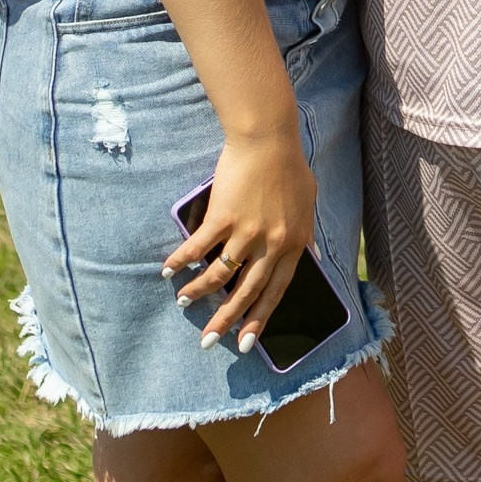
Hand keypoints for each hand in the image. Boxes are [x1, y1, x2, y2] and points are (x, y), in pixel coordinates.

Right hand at [165, 127, 318, 347]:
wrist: (268, 138)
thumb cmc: (289, 166)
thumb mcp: (308, 204)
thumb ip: (307, 233)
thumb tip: (311, 256)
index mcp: (293, 243)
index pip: (276, 291)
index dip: (260, 319)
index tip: (246, 343)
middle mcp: (271, 243)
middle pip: (246, 291)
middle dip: (226, 320)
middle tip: (208, 341)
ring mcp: (246, 231)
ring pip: (219, 273)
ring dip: (198, 291)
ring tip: (183, 303)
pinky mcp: (223, 216)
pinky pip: (199, 247)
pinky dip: (182, 260)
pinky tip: (169, 270)